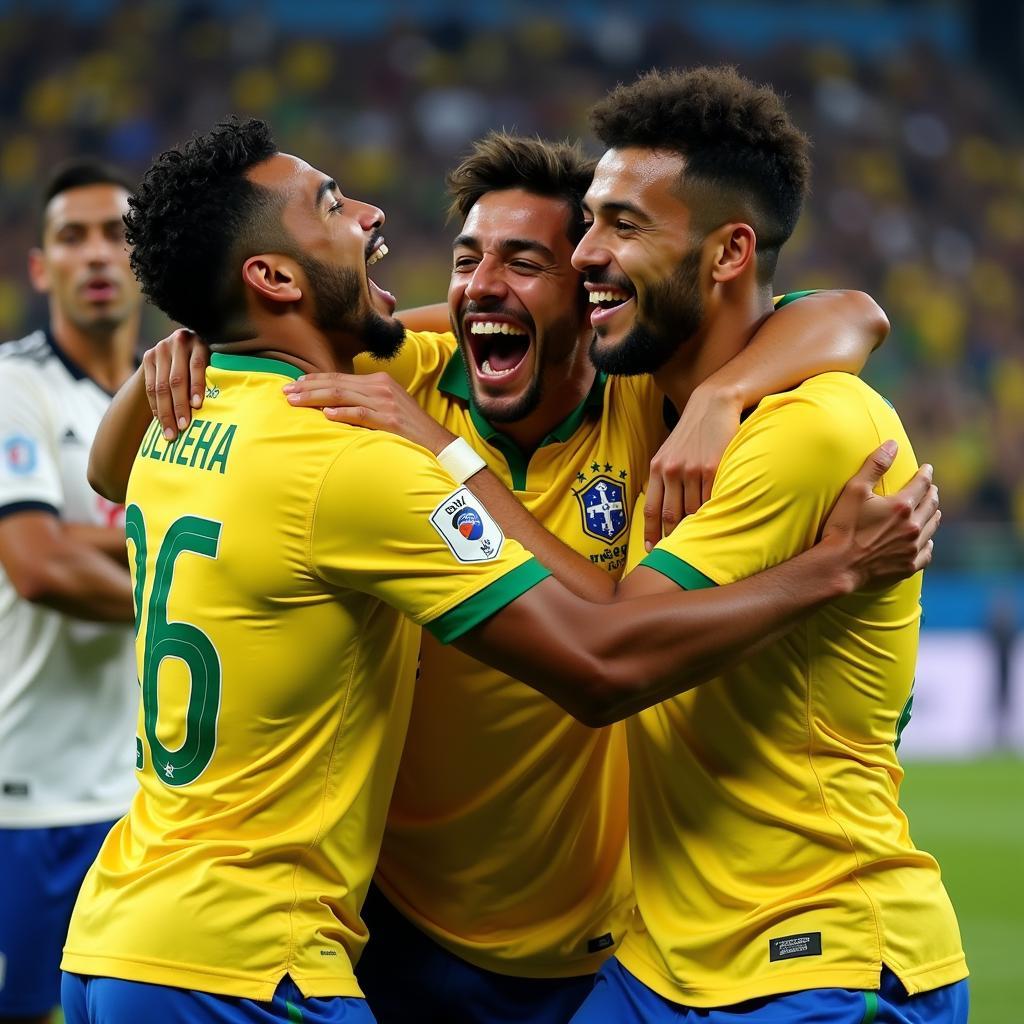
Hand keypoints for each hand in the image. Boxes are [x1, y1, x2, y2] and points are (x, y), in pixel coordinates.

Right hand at [143, 329, 210, 439]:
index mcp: (200, 343)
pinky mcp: (148, 356)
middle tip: (183, 428)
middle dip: (179, 406)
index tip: (197, 406)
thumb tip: (228, 407)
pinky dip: (155, 405)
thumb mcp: (214, 361)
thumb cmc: (206, 362)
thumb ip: (216, 375)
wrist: (178, 347)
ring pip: (161, 386)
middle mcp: (179, 342)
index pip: (197, 366)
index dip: (196, 386)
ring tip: (170, 432)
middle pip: (176, 379)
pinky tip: (160, 420)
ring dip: (165, 412)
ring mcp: (161, 348)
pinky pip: (150, 386)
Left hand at [283, 372, 454, 453]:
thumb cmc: (408, 429)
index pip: (340, 377)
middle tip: (286, 392)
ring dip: (316, 398)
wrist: (437, 442)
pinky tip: (325, 415)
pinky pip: (361, 414)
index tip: (294, 385)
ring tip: (295, 402)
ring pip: (343, 395)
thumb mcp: (386, 407)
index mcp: (379, 381)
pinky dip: (342, 413)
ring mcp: (386, 403)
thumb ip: (362, 402)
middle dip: (308, 388)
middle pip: (337, 384)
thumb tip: (330, 406)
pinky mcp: (390, 420)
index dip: (314, 380)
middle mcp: (381, 387)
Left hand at [644, 383, 741, 549]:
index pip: (651, 508)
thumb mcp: (669, 453)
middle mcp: (671, 470)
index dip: (650, 532)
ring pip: (692, 510)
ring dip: (695, 527)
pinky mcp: (712, 468)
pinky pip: (710, 499)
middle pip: (670, 515)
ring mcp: (691, 470)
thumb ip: (664, 478)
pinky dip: (711, 512)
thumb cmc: (691, 433)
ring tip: (699, 539)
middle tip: (678, 551)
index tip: (652, 550)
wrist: (712, 405)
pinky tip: (714, 520)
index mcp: (657, 468)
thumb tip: (662, 509)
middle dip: (673, 536)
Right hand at [822, 441, 939, 589]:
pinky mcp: (908, 565)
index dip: (925, 474)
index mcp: (902, 506)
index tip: (927, 468)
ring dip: (934, 515)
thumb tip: (893, 444)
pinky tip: (926, 540)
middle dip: (931, 493)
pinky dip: (929, 543)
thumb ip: (875, 465)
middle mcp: (913, 526)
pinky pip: (927, 552)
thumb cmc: (842, 527)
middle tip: (931, 488)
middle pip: (931, 505)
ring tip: (933, 510)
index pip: (921, 484)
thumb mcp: (854, 490)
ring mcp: (912, 548)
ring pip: (932, 527)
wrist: (838, 565)